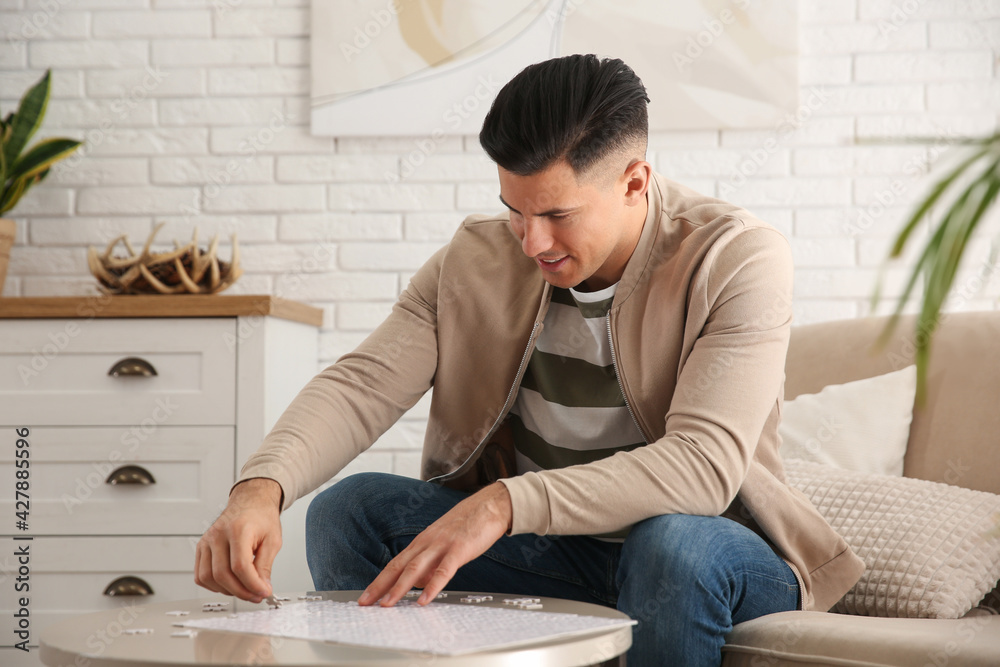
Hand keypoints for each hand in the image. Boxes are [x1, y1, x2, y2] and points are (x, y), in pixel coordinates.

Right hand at [194, 478, 282, 602]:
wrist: (250, 502)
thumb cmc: (261, 518)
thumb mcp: (273, 540)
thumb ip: (265, 566)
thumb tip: (261, 589)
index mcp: (238, 529)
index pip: (240, 566)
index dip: (252, 585)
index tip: (263, 593)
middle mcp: (218, 535)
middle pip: (222, 574)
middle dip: (241, 591)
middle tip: (256, 596)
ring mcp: (206, 541)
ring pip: (208, 577)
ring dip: (227, 590)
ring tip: (244, 589)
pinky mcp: (201, 547)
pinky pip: (200, 575)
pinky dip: (213, 585)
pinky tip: (229, 584)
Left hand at [359, 482, 512, 606]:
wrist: (490, 505)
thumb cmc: (468, 525)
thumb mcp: (443, 543)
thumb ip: (430, 563)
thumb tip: (418, 584)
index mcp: (422, 542)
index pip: (395, 564)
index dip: (379, 581)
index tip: (366, 596)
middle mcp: (427, 542)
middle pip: (398, 566)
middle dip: (379, 586)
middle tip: (364, 603)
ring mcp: (442, 545)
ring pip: (415, 568)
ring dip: (399, 588)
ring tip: (387, 604)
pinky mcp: (459, 549)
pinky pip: (443, 571)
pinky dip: (432, 586)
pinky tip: (423, 600)